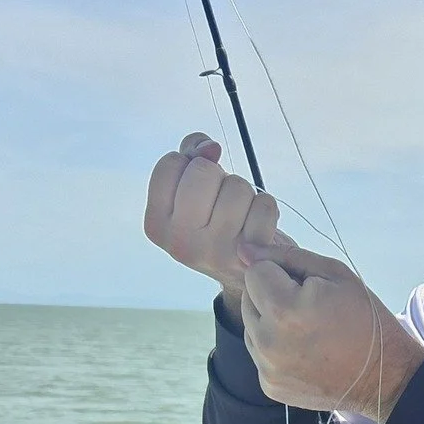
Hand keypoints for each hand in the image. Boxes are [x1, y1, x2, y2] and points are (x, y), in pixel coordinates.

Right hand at [142, 134, 292, 295]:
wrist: (247, 274)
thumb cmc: (217, 220)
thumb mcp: (191, 189)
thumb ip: (191, 153)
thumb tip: (211, 149)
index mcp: (156, 225)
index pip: (170, 163)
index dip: (190, 164)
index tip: (198, 186)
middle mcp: (180, 242)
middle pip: (203, 171)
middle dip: (218, 175)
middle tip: (220, 199)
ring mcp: (214, 252)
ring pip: (237, 186)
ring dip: (244, 192)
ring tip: (239, 215)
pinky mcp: (248, 256)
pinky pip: (264, 206)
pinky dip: (266, 208)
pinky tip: (257, 225)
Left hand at [239, 240, 423, 423]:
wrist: (384, 376)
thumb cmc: (364, 318)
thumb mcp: (335, 274)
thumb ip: (286, 257)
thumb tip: (244, 249)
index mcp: (284, 308)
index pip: (255, 271)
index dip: (280, 273)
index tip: (307, 288)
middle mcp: (268, 341)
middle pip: (248, 298)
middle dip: (271, 296)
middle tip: (309, 310)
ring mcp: (267, 367)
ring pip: (250, 326)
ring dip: (270, 323)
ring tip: (307, 332)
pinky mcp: (268, 385)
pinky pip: (259, 354)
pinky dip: (275, 349)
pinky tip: (304, 353)